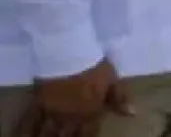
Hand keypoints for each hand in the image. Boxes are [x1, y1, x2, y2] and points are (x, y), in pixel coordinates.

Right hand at [16, 59, 132, 136]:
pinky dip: (27, 131)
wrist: (68, 53)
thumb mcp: (113, 80)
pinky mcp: (37, 104)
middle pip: (68, 136)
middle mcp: (71, 117)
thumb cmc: (95, 66)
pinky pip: (29, 123)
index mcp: (91, 113)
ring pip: (50, 134)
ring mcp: (53, 112)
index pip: (89, 134)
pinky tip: (25, 136)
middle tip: (67, 136)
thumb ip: (120, 99)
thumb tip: (132, 114)